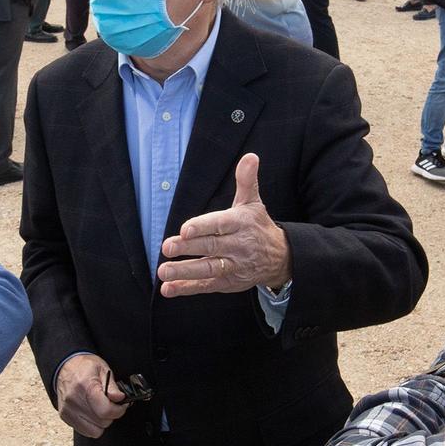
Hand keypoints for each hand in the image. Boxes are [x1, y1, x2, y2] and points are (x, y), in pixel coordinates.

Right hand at [56, 353, 129, 437]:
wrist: (64, 367)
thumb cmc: (84, 367)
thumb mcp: (103, 369)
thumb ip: (112, 386)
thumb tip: (119, 398)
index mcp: (85, 386)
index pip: (105, 410)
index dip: (118, 410)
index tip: (121, 405)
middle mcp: (74, 400)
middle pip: (102, 421)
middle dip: (111, 415)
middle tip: (110, 404)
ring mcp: (68, 410)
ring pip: (95, 431)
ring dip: (102, 422)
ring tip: (100, 409)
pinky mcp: (65, 417)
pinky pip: (85, 431)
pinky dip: (92, 425)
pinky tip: (92, 413)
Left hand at [156, 154, 290, 296]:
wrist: (280, 258)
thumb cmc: (258, 226)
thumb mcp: (253, 203)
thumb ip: (246, 181)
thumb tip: (250, 156)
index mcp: (240, 224)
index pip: (220, 224)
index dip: (202, 227)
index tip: (185, 229)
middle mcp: (238, 246)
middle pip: (211, 247)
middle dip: (189, 248)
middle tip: (167, 247)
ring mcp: (233, 266)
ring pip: (208, 269)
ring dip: (185, 272)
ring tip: (164, 271)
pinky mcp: (227, 282)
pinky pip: (206, 286)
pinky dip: (187, 288)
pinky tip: (168, 289)